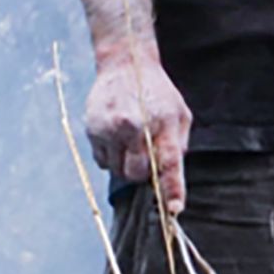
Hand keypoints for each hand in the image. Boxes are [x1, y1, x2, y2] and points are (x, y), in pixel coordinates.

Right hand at [83, 54, 195, 209]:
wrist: (126, 64)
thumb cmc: (157, 92)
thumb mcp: (180, 113)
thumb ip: (178, 144)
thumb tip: (171, 173)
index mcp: (163, 123)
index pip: (168, 163)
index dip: (172, 189)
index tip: (173, 209)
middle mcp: (135, 127)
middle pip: (137, 174)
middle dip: (143, 173)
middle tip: (145, 156)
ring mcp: (111, 129)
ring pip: (118, 171)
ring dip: (126, 165)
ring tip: (130, 143)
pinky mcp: (93, 129)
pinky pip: (103, 161)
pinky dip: (111, 157)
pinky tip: (116, 138)